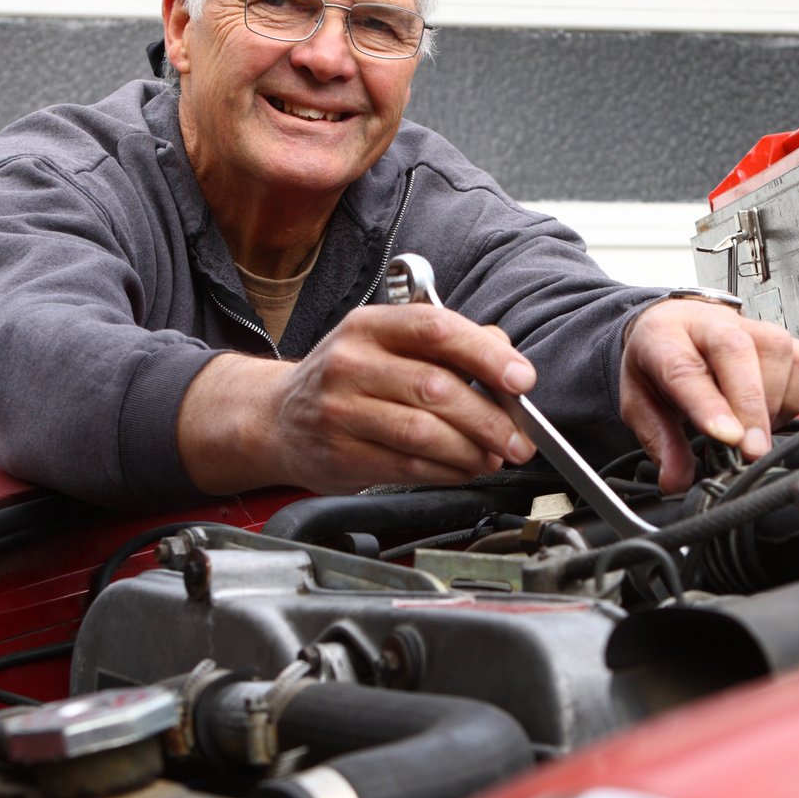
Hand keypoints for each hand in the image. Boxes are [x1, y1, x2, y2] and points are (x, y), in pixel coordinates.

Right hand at [178, 304, 538, 494]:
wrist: (277, 418)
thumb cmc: (346, 378)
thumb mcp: (386, 342)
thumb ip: (447, 343)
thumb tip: (506, 357)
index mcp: (369, 325)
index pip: (437, 330)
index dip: (486, 356)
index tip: (521, 379)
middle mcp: (350, 362)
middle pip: (436, 388)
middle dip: (490, 418)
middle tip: (519, 437)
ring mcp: (340, 410)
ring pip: (423, 433)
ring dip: (471, 450)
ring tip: (494, 456)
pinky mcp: (340, 454)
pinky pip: (407, 466)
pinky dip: (447, 471)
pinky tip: (463, 468)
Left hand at [619, 299, 798, 491]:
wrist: (677, 325)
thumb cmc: (661, 364)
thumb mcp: (642, 404)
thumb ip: (660, 441)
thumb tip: (676, 481)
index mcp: (662, 337)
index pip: (684, 368)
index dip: (708, 405)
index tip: (727, 437)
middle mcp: (708, 323)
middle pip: (735, 350)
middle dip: (750, 405)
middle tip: (753, 451)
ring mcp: (749, 324)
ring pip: (777, 352)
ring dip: (773, 403)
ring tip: (754, 432)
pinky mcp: (783, 335)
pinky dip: (796, 397)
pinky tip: (773, 413)